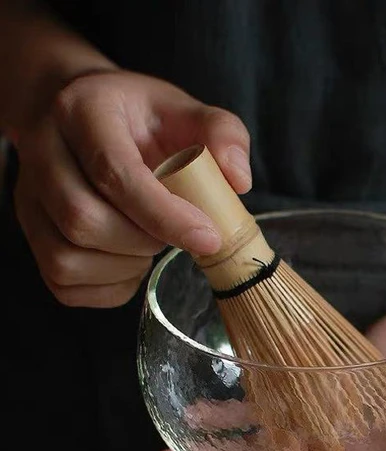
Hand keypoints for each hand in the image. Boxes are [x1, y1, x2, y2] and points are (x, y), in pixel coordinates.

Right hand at [12, 69, 250, 306]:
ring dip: (125, 266)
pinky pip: (63, 283)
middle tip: (175, 233)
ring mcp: (28, 198)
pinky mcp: (31, 234)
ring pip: (66, 258)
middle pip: (83, 219)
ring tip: (150, 243)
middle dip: (144, 241)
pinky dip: (109, 286)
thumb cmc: (140, 120)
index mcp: (84, 110)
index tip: (208, 237)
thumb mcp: (186, 111)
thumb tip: (239, 182)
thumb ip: (223, 134)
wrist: (84, 119)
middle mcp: (43, 152)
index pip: (115, 172)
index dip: (165, 216)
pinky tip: (130, 261)